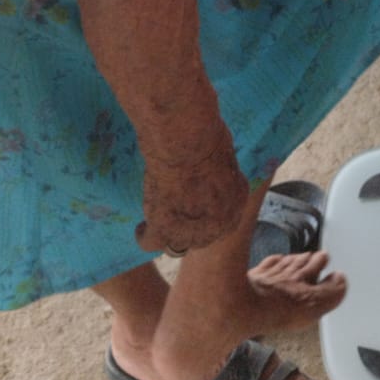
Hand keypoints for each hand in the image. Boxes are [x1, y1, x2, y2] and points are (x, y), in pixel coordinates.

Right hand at [136, 125, 248, 256]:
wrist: (186, 141)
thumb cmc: (205, 136)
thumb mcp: (223, 153)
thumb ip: (219, 172)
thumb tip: (210, 171)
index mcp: (238, 201)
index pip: (224, 217)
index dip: (208, 210)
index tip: (197, 201)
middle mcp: (218, 224)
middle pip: (202, 235)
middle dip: (191, 222)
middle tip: (177, 206)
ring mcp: (191, 231)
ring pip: (177, 243)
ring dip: (169, 232)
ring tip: (156, 219)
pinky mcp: (163, 229)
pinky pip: (150, 242)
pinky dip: (144, 235)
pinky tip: (141, 228)